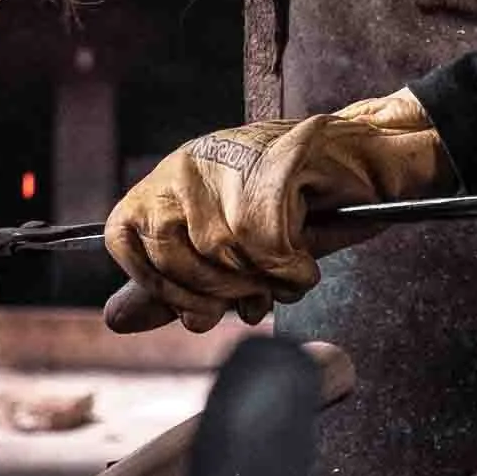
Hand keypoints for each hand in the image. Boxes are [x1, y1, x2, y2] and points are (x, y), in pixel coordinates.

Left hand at [101, 90, 451, 332]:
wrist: (361, 164)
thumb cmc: (294, 213)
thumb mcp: (223, 259)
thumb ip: (170, 289)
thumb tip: (115, 320)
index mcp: (166, 183)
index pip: (123, 237)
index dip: (159, 286)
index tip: (199, 311)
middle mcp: (187, 162)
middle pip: (172, 250)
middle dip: (217, 292)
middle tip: (253, 297)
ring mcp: (227, 155)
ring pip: (221, 248)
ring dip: (261, 282)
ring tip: (283, 273)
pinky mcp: (273, 160)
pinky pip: (265, 242)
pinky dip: (290, 270)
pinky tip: (303, 263)